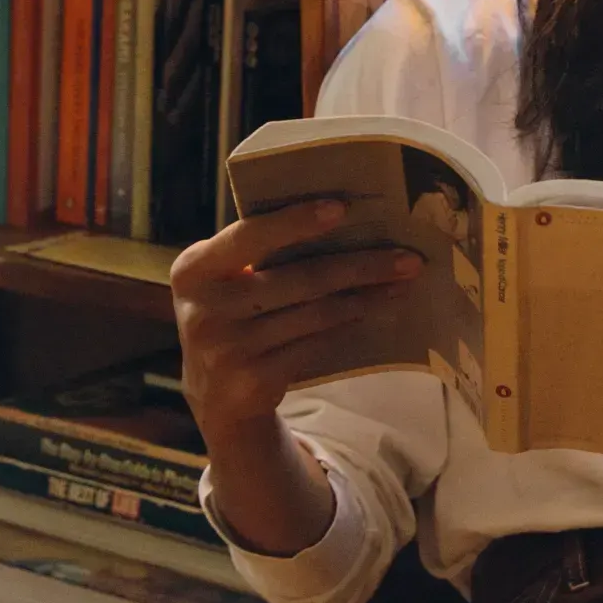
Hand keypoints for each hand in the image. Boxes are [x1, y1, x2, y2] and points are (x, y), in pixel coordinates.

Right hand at [171, 198, 422, 453]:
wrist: (213, 394)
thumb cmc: (231, 314)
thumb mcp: (223, 280)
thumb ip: (256, 253)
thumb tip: (342, 219)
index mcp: (194, 269)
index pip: (249, 236)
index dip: (296, 222)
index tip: (343, 208)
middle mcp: (205, 309)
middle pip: (301, 278)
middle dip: (361, 266)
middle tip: (408, 257)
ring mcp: (228, 349)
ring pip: (318, 313)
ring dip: (366, 297)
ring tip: (401, 283)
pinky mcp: (253, 380)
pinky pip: (317, 343)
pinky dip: (349, 325)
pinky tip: (372, 311)